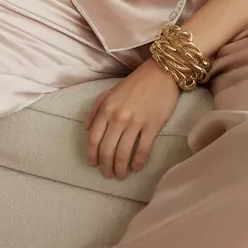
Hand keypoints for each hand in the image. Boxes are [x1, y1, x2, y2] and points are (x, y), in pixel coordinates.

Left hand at [84, 57, 180, 179]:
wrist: (161, 73)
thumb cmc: (135, 83)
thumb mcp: (109, 92)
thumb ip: (95, 109)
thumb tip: (86, 129)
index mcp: (106, 109)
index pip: (94, 138)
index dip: (92, 155)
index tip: (94, 165)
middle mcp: (118, 117)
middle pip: (107, 149)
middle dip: (106, 166)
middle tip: (108, 174)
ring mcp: (135, 122)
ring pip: (123, 153)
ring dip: (120, 168)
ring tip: (121, 175)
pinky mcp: (152, 126)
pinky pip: (142, 149)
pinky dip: (137, 162)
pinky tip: (136, 167)